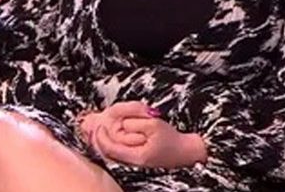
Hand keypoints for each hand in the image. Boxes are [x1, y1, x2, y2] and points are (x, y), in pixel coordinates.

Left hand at [89, 102, 205, 168]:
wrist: (185, 152)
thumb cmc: (172, 140)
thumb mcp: (154, 125)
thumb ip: (134, 124)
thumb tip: (120, 123)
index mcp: (135, 156)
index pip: (109, 148)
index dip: (101, 136)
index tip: (99, 125)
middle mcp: (132, 162)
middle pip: (108, 150)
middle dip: (102, 137)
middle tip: (100, 124)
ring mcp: (133, 161)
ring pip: (112, 151)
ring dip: (108, 139)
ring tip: (110, 127)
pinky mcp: (136, 158)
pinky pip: (119, 150)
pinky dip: (115, 141)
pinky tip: (117, 132)